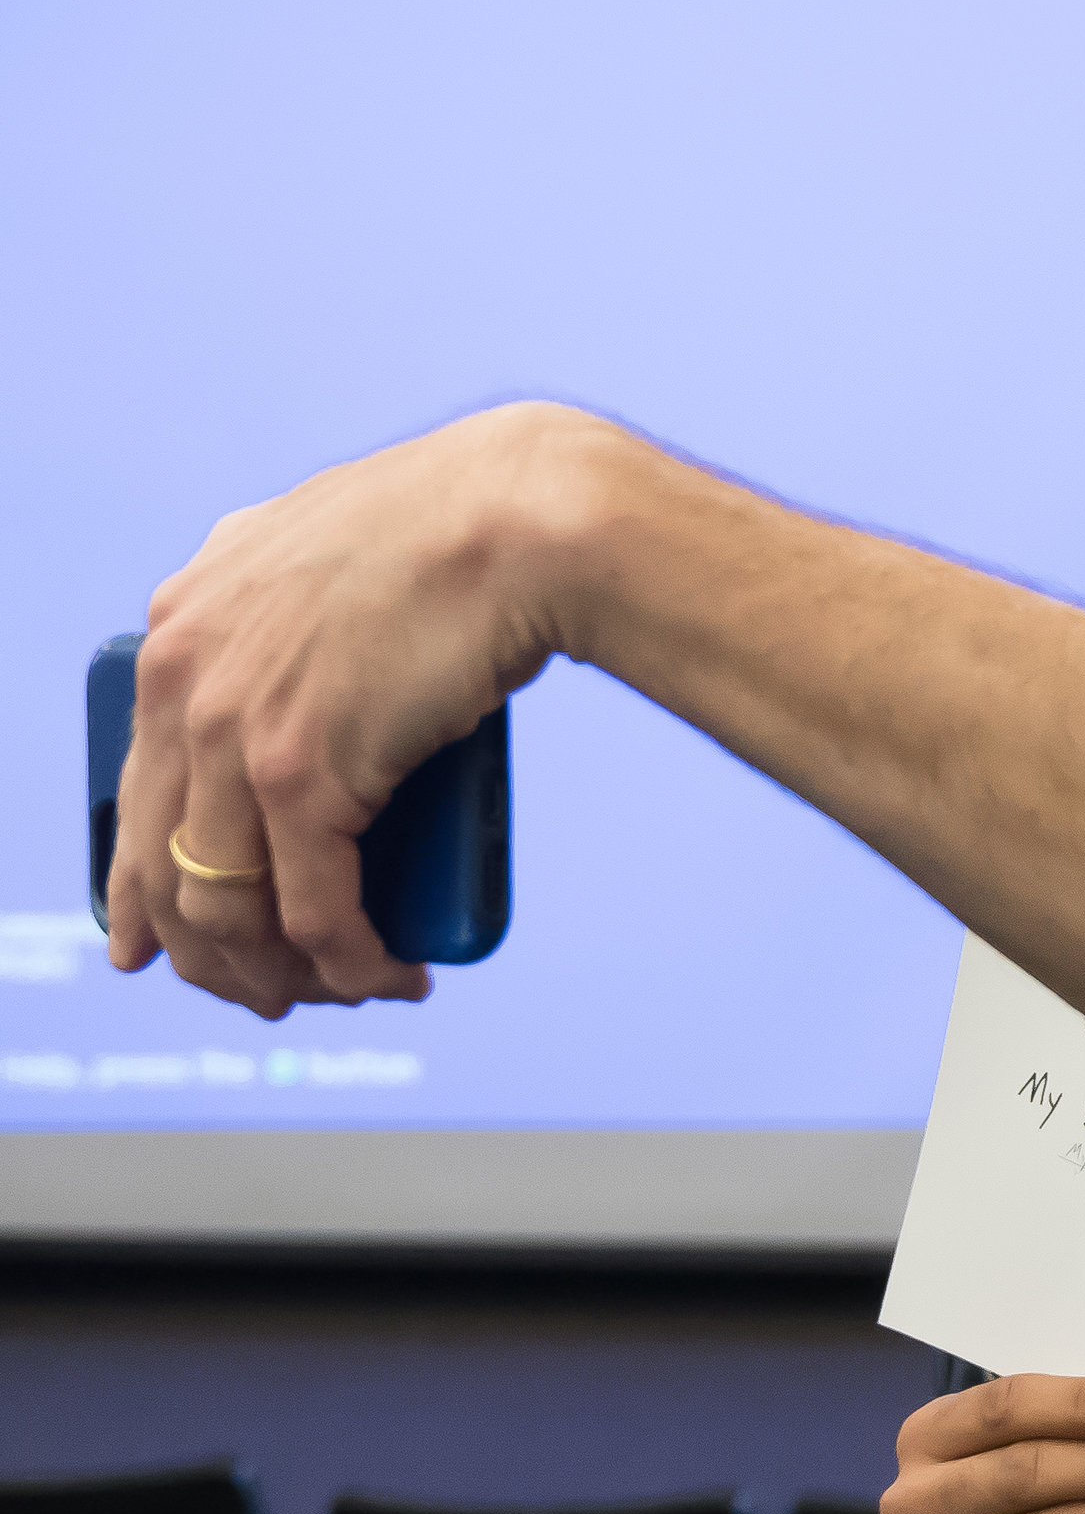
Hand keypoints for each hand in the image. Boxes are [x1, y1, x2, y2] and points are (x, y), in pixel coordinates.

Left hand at [107, 402, 607, 1017]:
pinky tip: (387, 978)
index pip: (137, 787)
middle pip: (164, 864)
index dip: (141, 886)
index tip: (159, 944)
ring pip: (227, 903)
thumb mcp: (335, 560)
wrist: (519, 522)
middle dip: (214, 955)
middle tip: (272, 992)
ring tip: (348, 989)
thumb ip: (293, 604)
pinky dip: (349, 962)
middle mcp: (184, 678)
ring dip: (283, 973)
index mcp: (183, 628)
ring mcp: (233, 727)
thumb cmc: (463, 534)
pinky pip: (311, 909)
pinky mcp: (300, 771)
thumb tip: (315, 660)